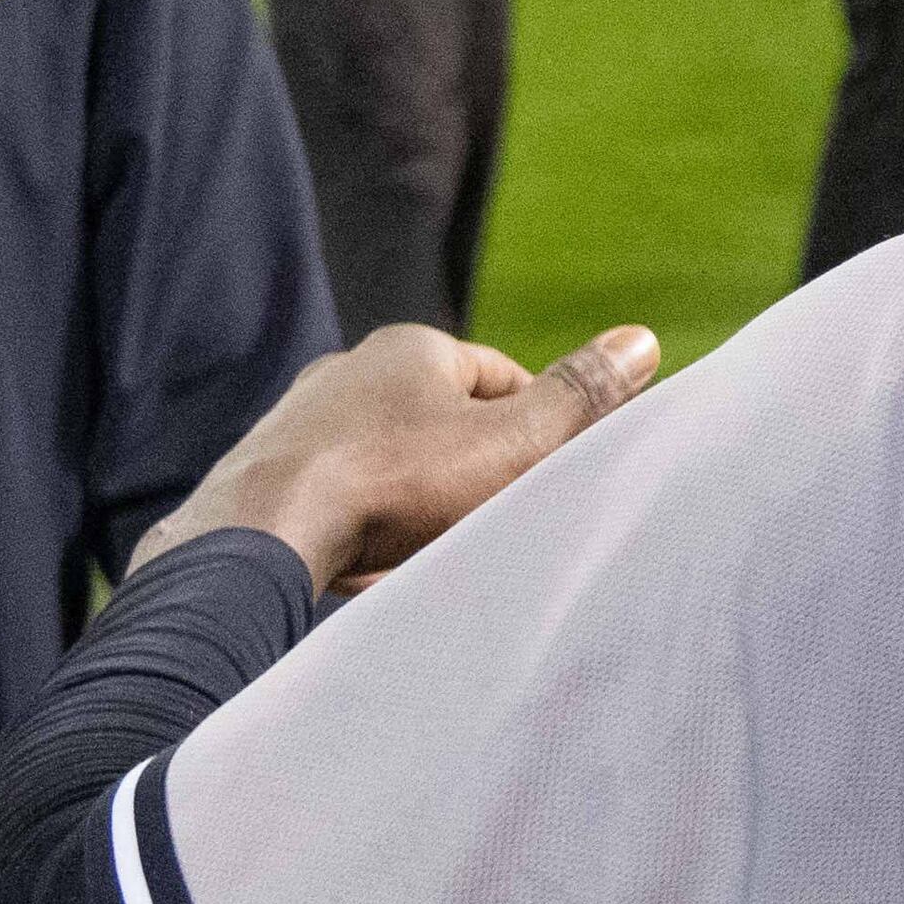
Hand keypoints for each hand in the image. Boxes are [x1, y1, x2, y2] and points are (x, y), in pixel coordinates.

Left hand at [139, 322, 658, 591]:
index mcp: (410, 348)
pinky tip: (376, 563)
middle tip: (502, 515)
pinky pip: (336, 495)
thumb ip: (580, 395)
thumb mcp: (514, 442)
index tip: (552, 471)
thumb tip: (641, 340)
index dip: (535, 423)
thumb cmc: (396, 483)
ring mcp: (298, 421)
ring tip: (438, 547)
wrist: (261, 534)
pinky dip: (364, 524)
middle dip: (473, 464)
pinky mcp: (264, 472)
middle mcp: (346, 371)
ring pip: (385, 458)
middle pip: (438, 417)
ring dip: (417, 497)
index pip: (498, 375)